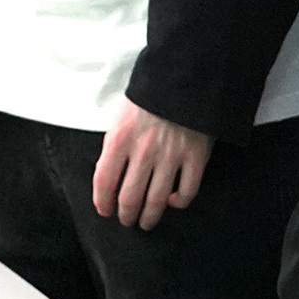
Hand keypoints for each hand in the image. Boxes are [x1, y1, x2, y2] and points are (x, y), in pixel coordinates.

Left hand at [92, 100, 211, 230]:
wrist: (186, 76)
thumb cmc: (150, 95)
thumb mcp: (123, 115)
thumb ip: (116, 144)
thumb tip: (110, 175)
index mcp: (120, 138)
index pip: (104, 180)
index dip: (102, 201)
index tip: (104, 210)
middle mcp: (143, 151)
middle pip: (129, 197)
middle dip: (125, 214)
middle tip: (126, 220)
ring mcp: (171, 155)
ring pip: (156, 201)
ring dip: (149, 217)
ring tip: (146, 222)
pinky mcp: (196, 157)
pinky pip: (187, 192)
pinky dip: (178, 202)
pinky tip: (172, 201)